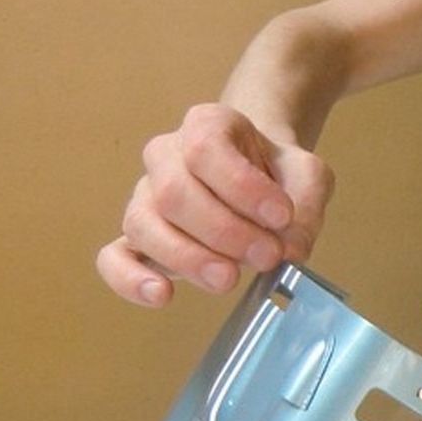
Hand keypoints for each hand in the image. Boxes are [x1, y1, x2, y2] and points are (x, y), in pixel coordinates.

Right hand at [96, 103, 334, 307]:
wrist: (262, 179)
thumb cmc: (278, 174)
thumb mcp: (308, 176)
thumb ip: (307, 204)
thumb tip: (289, 249)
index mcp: (206, 126)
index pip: (206, 149)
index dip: (242, 187)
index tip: (282, 216)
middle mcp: (165, 156)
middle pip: (174, 192)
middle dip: (224, 232)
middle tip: (267, 256)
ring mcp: (145, 198)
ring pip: (144, 225)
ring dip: (188, 258)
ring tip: (229, 279)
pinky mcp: (136, 239)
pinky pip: (114, 257)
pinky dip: (130, 279)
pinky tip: (162, 295)